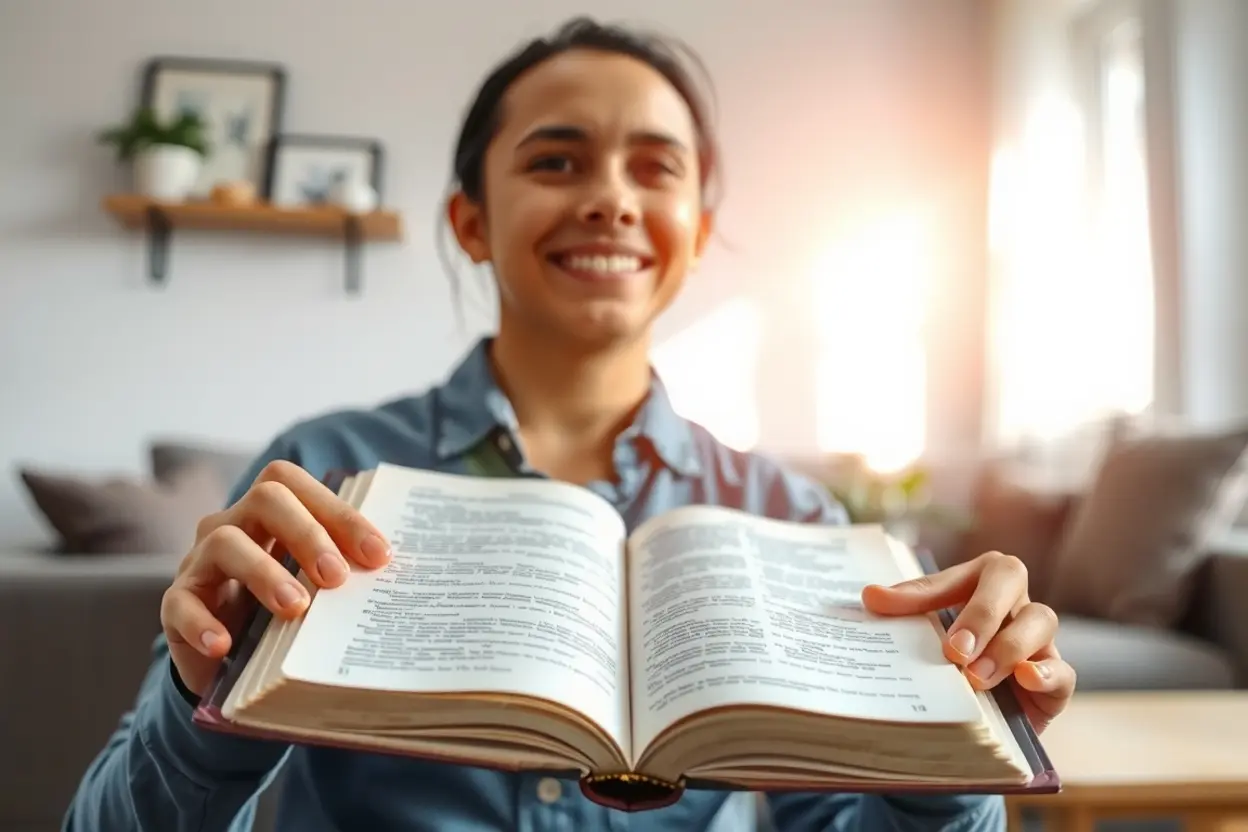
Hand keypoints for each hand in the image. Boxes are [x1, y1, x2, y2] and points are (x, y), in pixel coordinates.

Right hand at [160, 460, 391, 696]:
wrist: (229, 666)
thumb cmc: (280, 615)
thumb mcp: (313, 590)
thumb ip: (341, 574)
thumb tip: (392, 574)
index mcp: (269, 515)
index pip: (297, 486)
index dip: (339, 513)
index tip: (379, 555)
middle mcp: (232, 527)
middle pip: (265, 499)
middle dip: (307, 532)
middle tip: (337, 576)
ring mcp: (199, 563)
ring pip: (225, 543)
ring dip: (265, 572)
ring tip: (295, 608)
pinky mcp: (176, 606)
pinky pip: (181, 603)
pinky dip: (203, 624)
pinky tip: (225, 646)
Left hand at [861, 551, 1075, 732]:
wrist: (980, 723)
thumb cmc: (950, 665)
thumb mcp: (924, 639)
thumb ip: (906, 615)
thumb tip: (870, 597)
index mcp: (976, 581)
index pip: (951, 576)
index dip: (919, 593)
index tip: (880, 606)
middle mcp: (1012, 600)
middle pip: (1008, 576)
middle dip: (980, 611)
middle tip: (953, 650)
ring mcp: (1039, 637)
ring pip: (1041, 619)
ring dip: (1006, 646)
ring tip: (974, 677)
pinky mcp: (1057, 679)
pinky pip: (1064, 670)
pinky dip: (1046, 672)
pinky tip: (1025, 679)